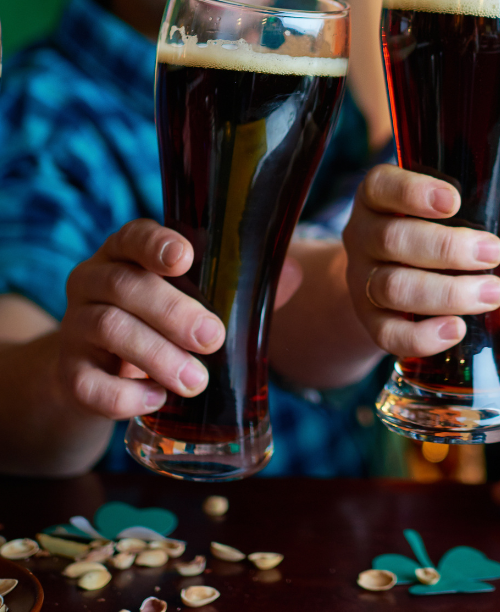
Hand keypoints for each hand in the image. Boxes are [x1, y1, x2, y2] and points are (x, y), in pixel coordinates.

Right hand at [57, 221, 226, 419]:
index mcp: (126, 253)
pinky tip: (156, 399)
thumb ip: (241, 286)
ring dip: (157, 356)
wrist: (102, 374)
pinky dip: (122, 395)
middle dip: (173, 312)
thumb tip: (295, 274)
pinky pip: (85, 383)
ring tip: (196, 381)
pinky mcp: (66, 372)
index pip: (134, 235)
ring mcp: (75, 326)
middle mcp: (93, 281)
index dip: (157, 244)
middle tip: (213, 338)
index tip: (185, 258)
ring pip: (108, 330)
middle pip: (125, 286)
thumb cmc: (163, 322)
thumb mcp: (197, 298)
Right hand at [342, 164, 499, 357]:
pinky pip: (387, 334)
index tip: (453, 201)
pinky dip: (422, 336)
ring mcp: (362, 279)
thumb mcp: (471, 205)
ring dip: (446, 292)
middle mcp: (363, 233)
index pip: (383, 185)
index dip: (413, 192)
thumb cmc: (439, 228)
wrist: (391, 273)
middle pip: (394, 239)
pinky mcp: (370, 321)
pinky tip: (456, 329)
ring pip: (393, 287)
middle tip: (494, 253)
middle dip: (447, 248)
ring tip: (492, 293)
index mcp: (381, 195)